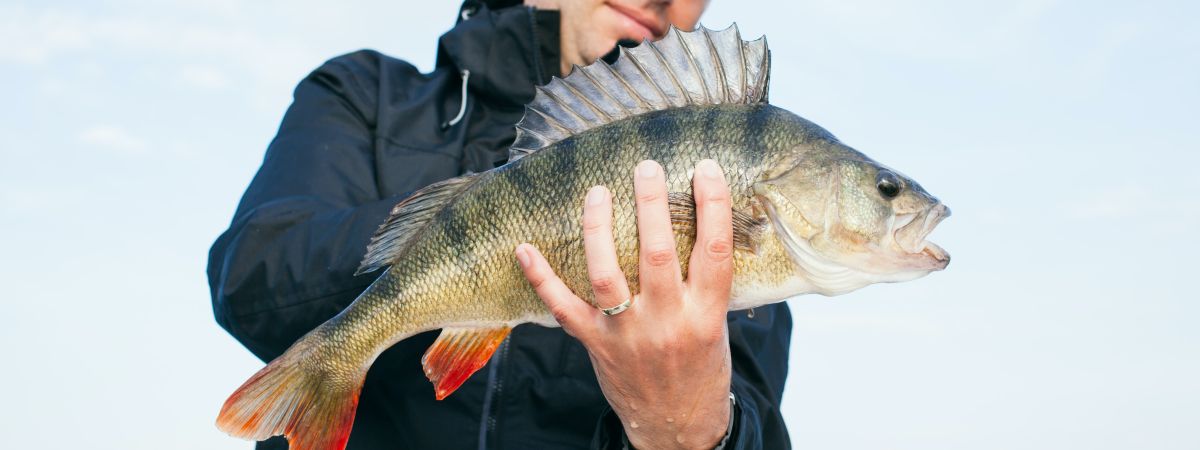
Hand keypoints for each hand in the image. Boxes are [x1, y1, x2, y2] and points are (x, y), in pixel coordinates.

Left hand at [515, 159, 733, 449]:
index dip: (713, 206)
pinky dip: (541, 277)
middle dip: (651, 204)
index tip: (704, 168)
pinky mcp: (596, 345)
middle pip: (657, 254)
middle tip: (646, 165)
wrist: (677, 425)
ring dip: (598, 229)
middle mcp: (667, 323)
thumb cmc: (701, 365)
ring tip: (597, 192)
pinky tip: (525, 247)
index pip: (715, 252)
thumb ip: (706, 279)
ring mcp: (627, 335)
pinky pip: (562, 308)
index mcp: (706, 315)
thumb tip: (703, 215)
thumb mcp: (718, 323)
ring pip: (606, 274)